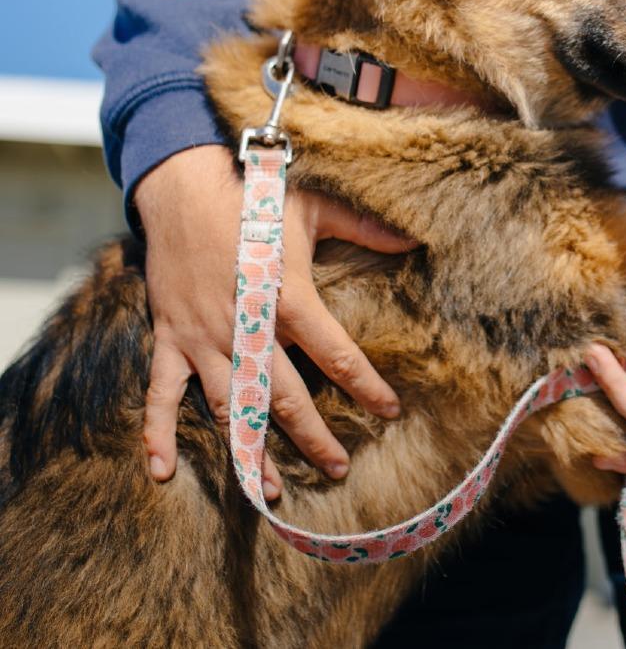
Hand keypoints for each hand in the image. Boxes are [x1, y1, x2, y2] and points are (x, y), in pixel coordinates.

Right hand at [136, 144, 414, 498]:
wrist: (185, 186)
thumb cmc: (256, 198)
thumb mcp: (316, 210)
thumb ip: (366, 229)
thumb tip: (416, 237)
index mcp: (288, 298)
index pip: (336, 355)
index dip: (366, 387)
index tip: (390, 411)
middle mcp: (246, 328)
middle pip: (285, 396)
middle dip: (313, 436)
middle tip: (338, 467)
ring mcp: (204, 338)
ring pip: (229, 407)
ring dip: (249, 450)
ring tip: (271, 491)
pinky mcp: (170, 339)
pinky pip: (159, 396)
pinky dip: (157, 434)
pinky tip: (160, 473)